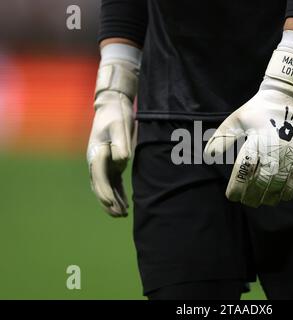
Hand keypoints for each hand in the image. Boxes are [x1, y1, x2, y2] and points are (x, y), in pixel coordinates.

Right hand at [87, 90, 133, 216]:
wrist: (113, 106)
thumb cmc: (116, 115)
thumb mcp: (119, 126)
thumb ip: (120, 144)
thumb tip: (121, 162)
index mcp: (96, 153)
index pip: (99, 177)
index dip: (105, 192)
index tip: (111, 203)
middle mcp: (96, 160)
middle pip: (100, 186)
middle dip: (108, 202)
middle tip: (119, 215)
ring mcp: (103, 163)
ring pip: (106, 187)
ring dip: (113, 201)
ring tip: (122, 215)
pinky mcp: (111, 162)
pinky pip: (113, 182)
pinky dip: (118, 194)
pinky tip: (125, 204)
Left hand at [204, 80, 292, 207]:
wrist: (285, 99)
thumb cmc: (257, 110)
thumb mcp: (236, 120)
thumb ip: (222, 138)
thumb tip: (208, 156)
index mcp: (255, 141)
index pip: (244, 170)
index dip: (237, 187)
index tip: (231, 196)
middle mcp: (273, 150)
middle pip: (261, 181)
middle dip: (251, 196)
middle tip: (244, 201)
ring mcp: (288, 154)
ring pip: (278, 183)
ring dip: (268, 196)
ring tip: (260, 201)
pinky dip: (288, 191)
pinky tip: (280, 197)